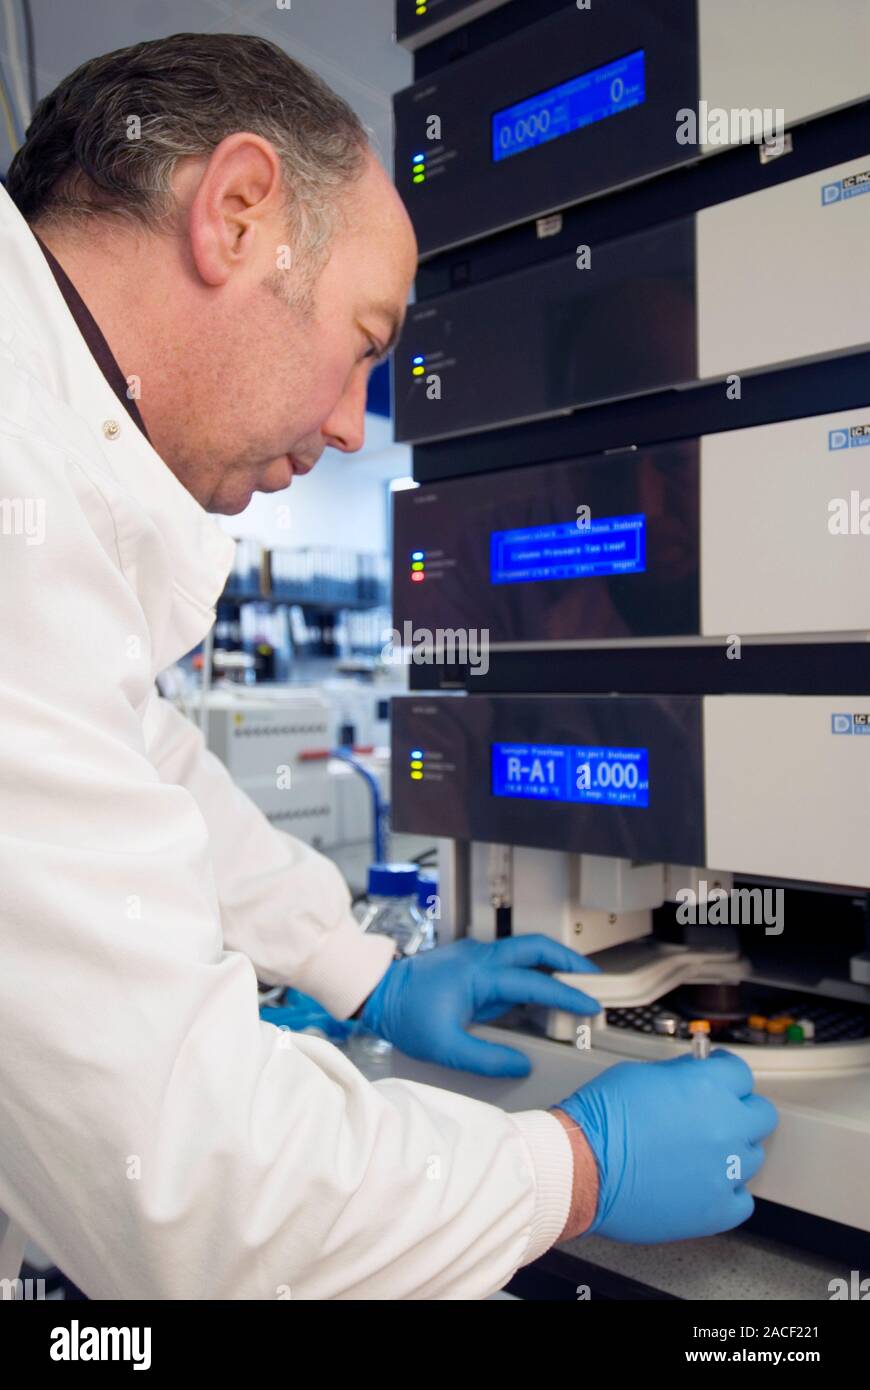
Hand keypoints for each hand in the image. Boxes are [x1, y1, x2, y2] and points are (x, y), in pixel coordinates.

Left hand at [360, 935, 600, 1075]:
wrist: (377, 991)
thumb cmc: (405, 1015)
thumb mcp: (446, 1048)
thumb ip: (488, 1058)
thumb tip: (523, 1063)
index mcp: (480, 974)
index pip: (535, 982)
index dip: (567, 994)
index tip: (591, 1005)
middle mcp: (482, 956)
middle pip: (537, 947)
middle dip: (569, 959)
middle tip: (593, 979)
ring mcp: (476, 954)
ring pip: (524, 951)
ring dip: (551, 965)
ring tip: (572, 987)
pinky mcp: (470, 961)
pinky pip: (509, 962)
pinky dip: (530, 972)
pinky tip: (536, 994)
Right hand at [556, 1050, 777, 1242]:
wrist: (580, 1167)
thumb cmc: (600, 1121)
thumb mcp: (638, 1074)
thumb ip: (678, 1075)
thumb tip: (692, 1074)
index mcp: (707, 1087)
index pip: (742, 1074)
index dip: (727, 1074)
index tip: (721, 1077)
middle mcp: (724, 1127)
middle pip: (761, 1114)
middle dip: (741, 1110)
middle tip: (718, 1114)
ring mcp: (724, 1171)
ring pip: (752, 1157)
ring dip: (732, 1151)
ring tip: (702, 1153)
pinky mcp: (716, 1210)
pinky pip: (743, 1200)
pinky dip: (728, 1193)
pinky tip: (706, 1185)